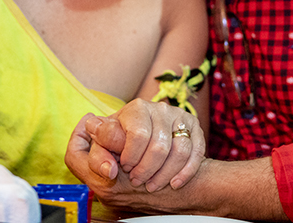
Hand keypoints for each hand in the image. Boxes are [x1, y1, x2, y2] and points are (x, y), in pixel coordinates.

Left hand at [67, 99, 203, 192]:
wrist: (147, 141)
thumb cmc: (123, 145)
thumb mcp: (104, 148)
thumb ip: (97, 151)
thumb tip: (99, 149)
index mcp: (135, 108)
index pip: (137, 135)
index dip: (129, 157)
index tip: (123, 167)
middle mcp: (159, 108)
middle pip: (158, 146)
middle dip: (145, 169)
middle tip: (136, 180)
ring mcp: (179, 117)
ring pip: (178, 151)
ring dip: (163, 174)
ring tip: (151, 184)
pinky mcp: (194, 128)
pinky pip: (195, 152)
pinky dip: (185, 172)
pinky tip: (174, 183)